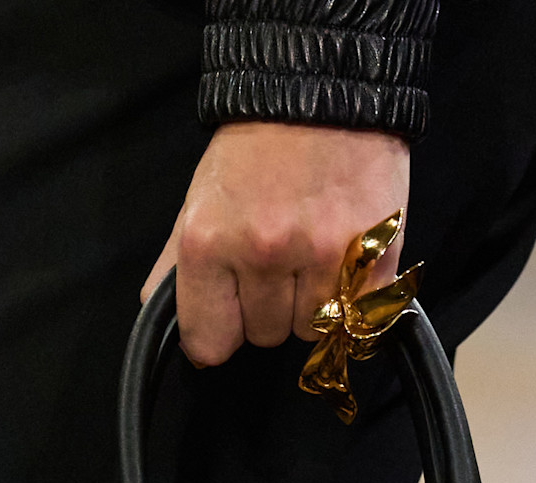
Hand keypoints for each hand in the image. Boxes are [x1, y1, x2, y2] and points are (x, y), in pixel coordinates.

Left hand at [142, 122, 409, 366]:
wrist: (322, 88)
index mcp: (209, 243)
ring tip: (314, 254)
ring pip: (315, 331)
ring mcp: (323, 255)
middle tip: (279, 261)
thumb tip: (160, 315)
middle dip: (270, 309)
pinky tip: (346, 257)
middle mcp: (264, 253)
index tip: (232, 315)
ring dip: (314, 306)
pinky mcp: (375, 255)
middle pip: (266, 337)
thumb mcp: (199, 198)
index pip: (209, 341)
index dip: (220, 332)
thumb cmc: (255, 146)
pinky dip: (354, 298)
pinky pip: (359, 314)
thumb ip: (176, 263)